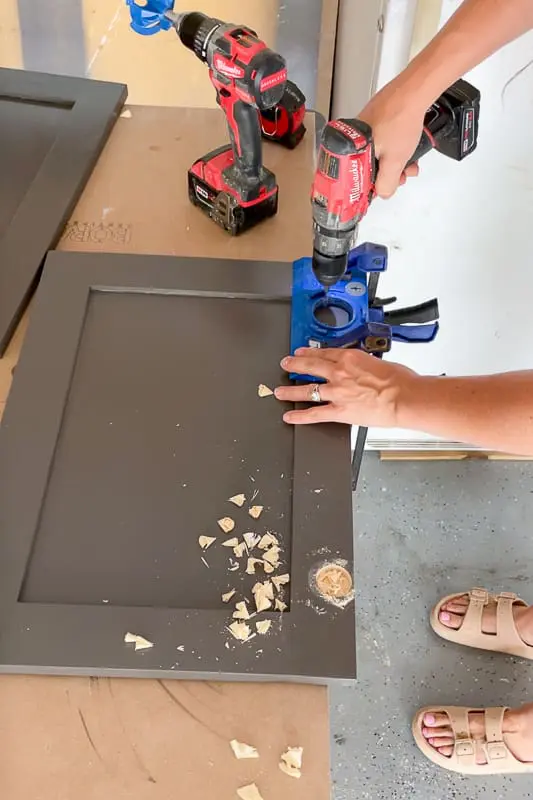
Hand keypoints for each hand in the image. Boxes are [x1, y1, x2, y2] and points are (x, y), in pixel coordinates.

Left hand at [276, 348, 418, 426]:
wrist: (404, 397)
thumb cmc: (399, 380)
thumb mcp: (379, 362)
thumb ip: (364, 365)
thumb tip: (362, 370)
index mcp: (350, 358)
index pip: (324, 353)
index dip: (309, 353)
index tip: (302, 353)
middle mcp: (339, 373)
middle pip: (309, 366)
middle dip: (294, 365)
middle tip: (285, 364)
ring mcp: (336, 392)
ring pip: (306, 390)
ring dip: (290, 390)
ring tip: (280, 391)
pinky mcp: (338, 411)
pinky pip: (314, 414)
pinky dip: (299, 416)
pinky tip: (289, 416)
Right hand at [357, 81, 426, 197]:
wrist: (414, 92)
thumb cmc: (401, 120)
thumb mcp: (395, 162)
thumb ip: (387, 183)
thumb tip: (383, 193)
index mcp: (351, 148)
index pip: (354, 177)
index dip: (371, 186)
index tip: (382, 188)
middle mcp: (354, 136)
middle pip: (368, 166)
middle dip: (389, 174)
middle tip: (402, 174)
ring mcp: (365, 125)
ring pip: (378, 153)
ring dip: (395, 161)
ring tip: (410, 162)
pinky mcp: (376, 117)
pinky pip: (383, 140)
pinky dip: (395, 147)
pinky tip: (408, 147)